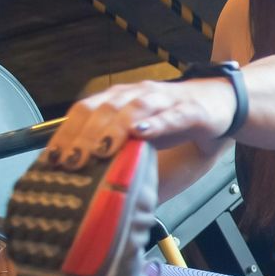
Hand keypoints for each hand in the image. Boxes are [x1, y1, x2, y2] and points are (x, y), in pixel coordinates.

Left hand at [41, 78, 236, 168]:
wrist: (223, 104)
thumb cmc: (177, 121)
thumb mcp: (139, 138)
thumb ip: (115, 151)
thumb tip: (84, 181)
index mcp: (120, 99)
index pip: (84, 111)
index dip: (65, 133)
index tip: (51, 159)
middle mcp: (138, 94)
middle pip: (103, 109)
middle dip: (83, 136)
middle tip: (70, 162)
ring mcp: (165, 100)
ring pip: (133, 109)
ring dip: (113, 129)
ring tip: (99, 150)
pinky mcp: (191, 109)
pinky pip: (171, 115)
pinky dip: (155, 123)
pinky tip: (141, 132)